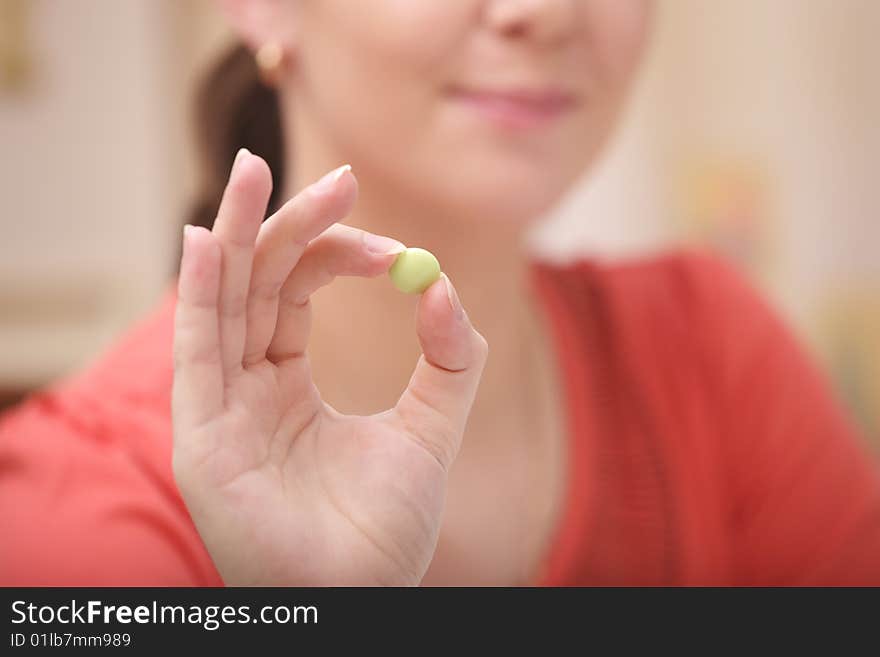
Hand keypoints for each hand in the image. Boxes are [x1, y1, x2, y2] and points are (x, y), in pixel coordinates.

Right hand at [171, 150, 488, 584]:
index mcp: (286, 383)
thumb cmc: (383, 531)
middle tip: (333, 177)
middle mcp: (245, 387)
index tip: (393, 248)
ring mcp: (220, 410)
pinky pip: (196, 354)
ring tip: (251, 171)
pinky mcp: (203, 439)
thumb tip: (443, 284)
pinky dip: (199, 296)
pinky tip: (206, 241)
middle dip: (287, 224)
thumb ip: (449, 361)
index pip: (295, 291)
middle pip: (254, 284)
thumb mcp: (430, 432)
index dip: (339, 253)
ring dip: (233, 236)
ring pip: (220, 304)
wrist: (359, 602)